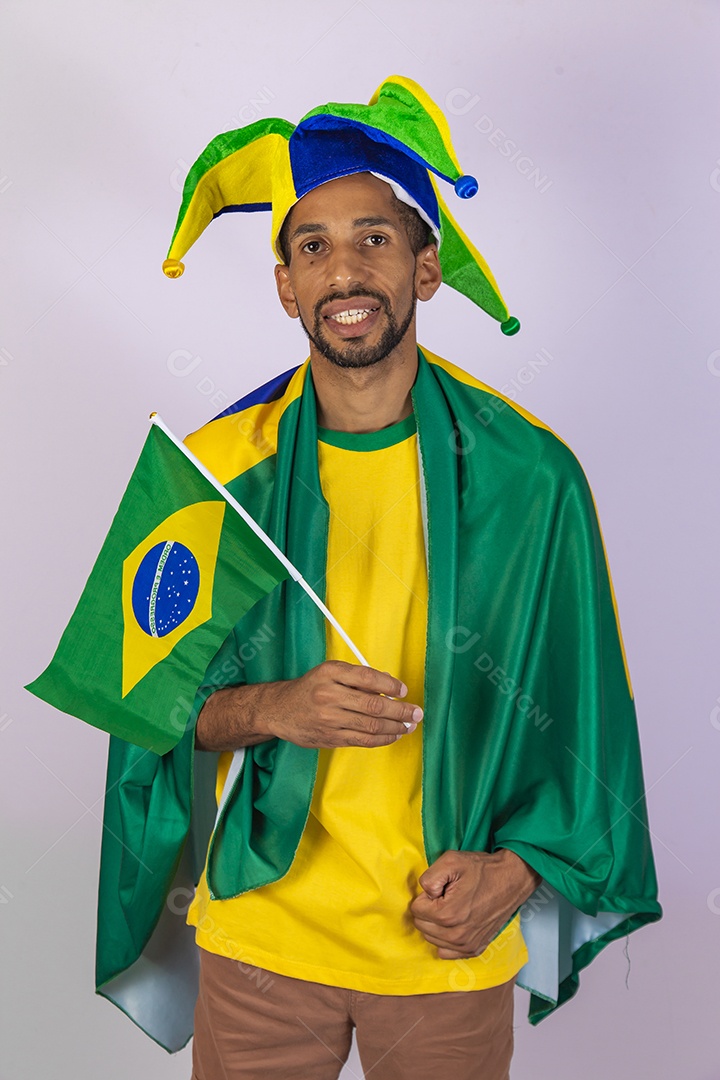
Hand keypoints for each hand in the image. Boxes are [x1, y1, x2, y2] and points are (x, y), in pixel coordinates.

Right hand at [264, 660, 422, 748]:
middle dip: (400, 711)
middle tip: (416, 713)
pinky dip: (382, 739)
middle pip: (373, 705)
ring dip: (395, 727)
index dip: (390, 686)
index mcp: (330, 673)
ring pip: (371, 726)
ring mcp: (329, 719)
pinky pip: (362, 740)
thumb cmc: (310, 688)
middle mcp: (328, 695)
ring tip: (409, 725)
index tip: (404, 691)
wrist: (279, 710)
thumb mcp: (329, 672)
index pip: (368, 678)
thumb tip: (390, 685)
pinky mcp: (330, 738)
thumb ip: (357, 677)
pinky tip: (393, 735)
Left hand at [410, 849, 540, 959]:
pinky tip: (456, 924)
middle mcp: (456, 935)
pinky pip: (446, 951)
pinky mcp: (474, 949)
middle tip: (447, 897)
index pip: (416, 909)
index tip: (442, 889)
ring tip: (454, 907)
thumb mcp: (451, 861)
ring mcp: (466, 945)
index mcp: (447, 914)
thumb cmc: (481, 869)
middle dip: (430, 910)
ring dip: (437, 924)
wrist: (511, 880)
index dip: (427, 895)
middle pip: (422, 925)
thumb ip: (429, 877)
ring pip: (432, 938)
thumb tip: (424, 894)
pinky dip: (445, 939)